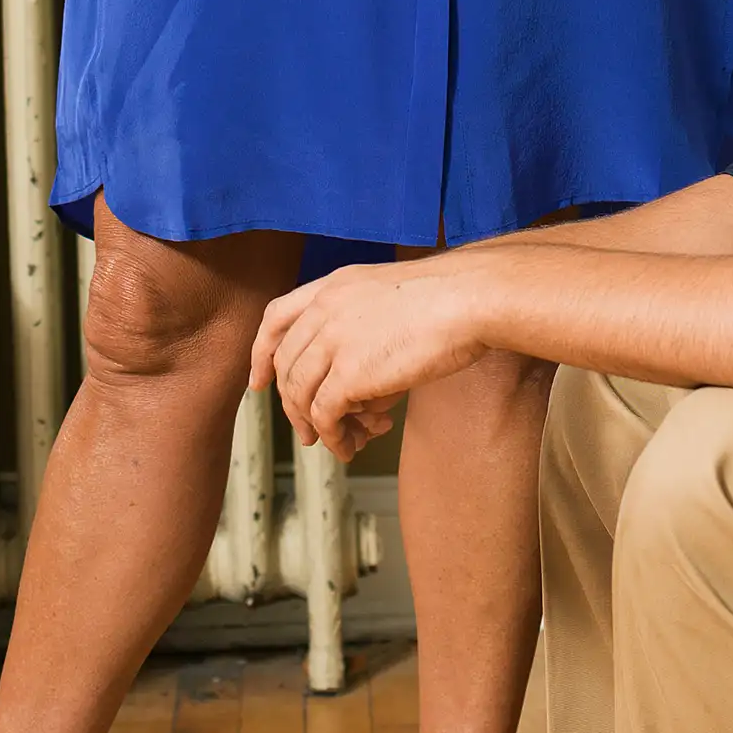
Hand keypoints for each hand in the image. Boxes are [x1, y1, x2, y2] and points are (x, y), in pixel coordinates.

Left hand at [252, 257, 499, 457]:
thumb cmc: (452, 297)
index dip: (262, 353)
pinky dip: (334, 436)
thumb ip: (366, 320)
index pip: (276, 317)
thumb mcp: (392, 293)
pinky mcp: (350, 374)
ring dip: (313, 425)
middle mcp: (325, 309)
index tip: (261, 380)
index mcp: (333, 285)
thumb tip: (360, 371)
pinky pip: (325, 414)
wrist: (471, 297)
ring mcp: (334, 340)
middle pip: (285, 363)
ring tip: (335, 443)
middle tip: (307, 430)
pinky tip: (350, 446)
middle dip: (291, 403)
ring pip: (299, 393)